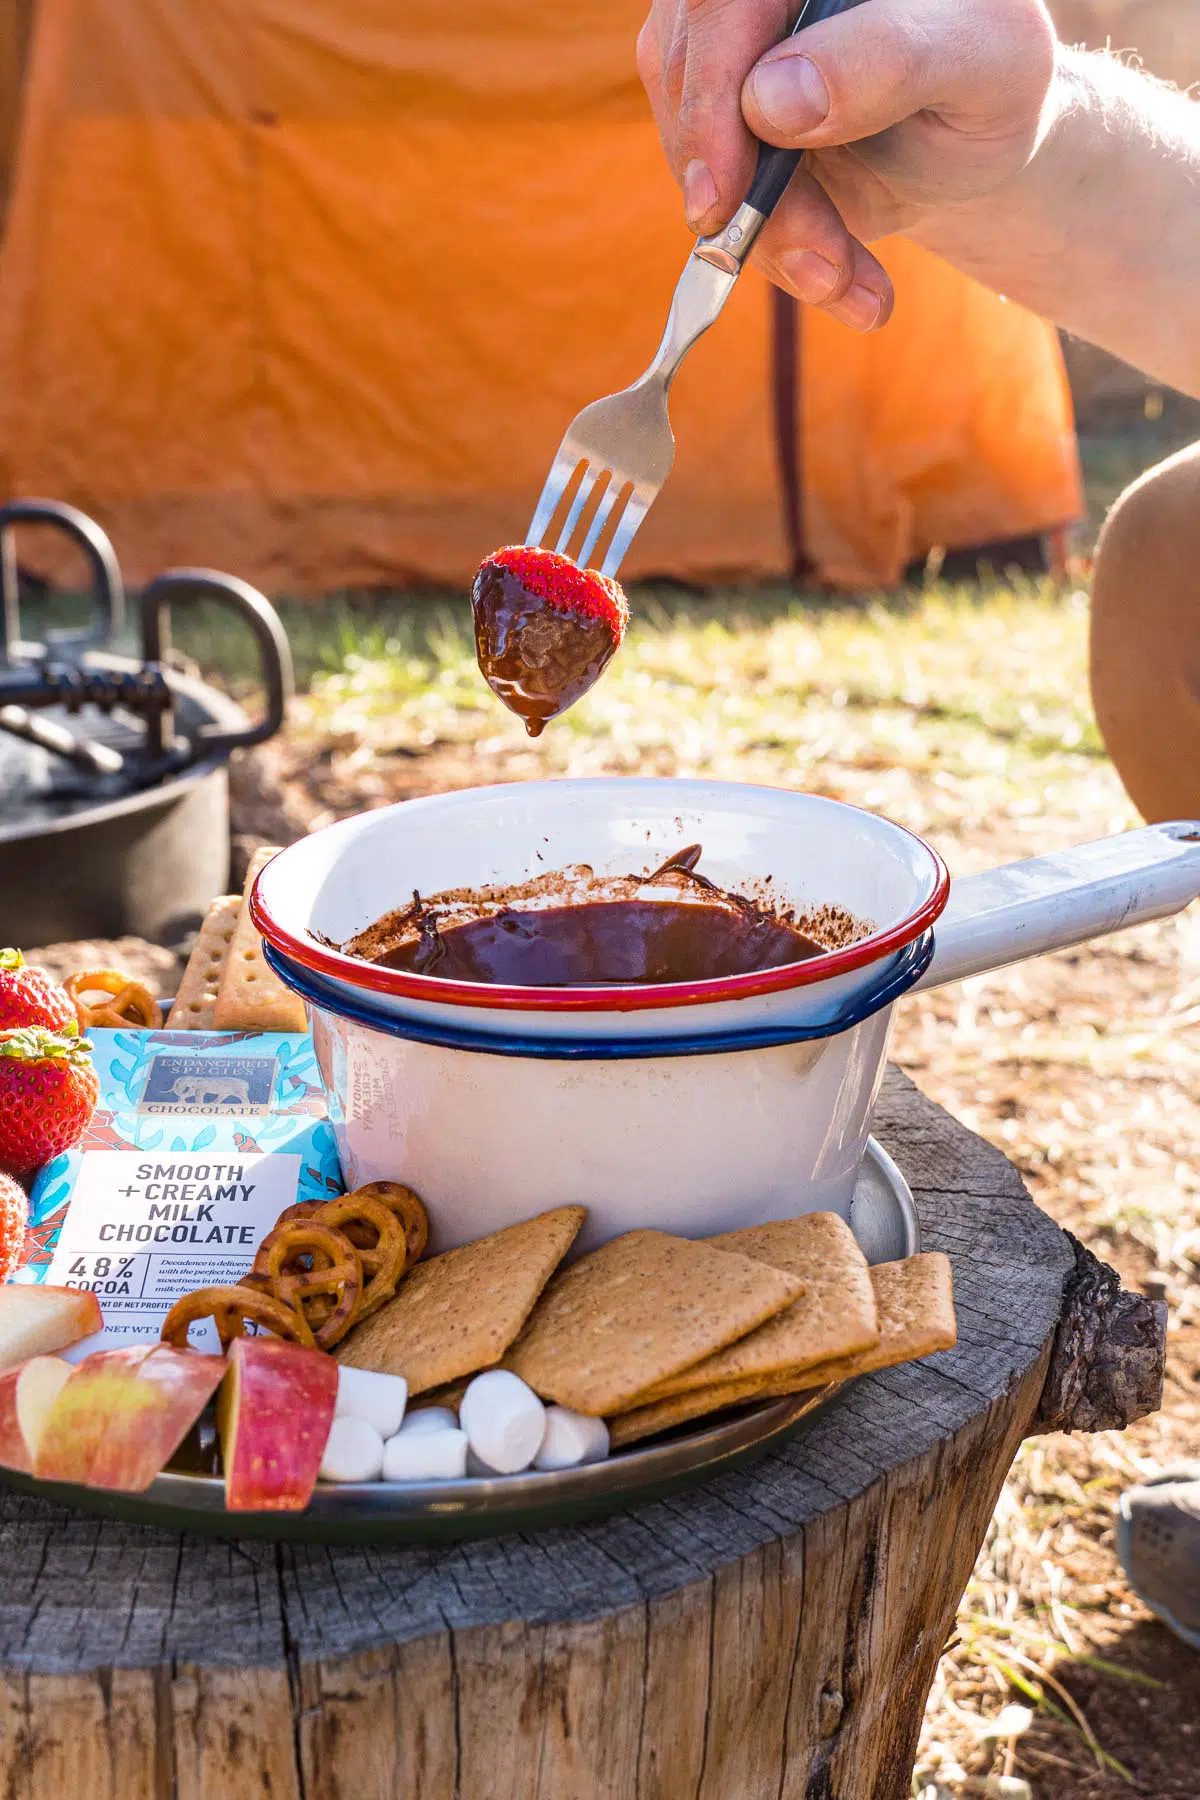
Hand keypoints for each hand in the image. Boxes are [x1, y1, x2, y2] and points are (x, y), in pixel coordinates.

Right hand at [637, 0, 1058, 330]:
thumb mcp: (984, 59)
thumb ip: (889, 59)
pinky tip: (842, 279)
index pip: (720, 7)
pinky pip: (717, 199)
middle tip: (825, 270)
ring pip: (697, 157)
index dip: (707, 100)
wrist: (974, 136)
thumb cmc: (995, 80)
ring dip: (772, 240)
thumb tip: (769, 99)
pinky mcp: (720, 126)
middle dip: (754, 200)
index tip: (721, 197)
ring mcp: (726, 58)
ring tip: (850, 282)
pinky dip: (776, 253)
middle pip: (695, 89)